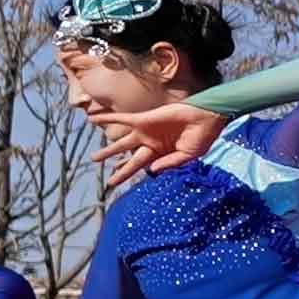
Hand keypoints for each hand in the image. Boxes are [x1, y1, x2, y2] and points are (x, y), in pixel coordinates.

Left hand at [86, 98, 228, 185]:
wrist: (206, 117)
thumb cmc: (202, 136)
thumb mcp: (188, 156)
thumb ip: (170, 163)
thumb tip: (151, 171)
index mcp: (161, 153)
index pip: (140, 166)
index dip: (127, 174)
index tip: (115, 182)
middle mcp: (151, 143)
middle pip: (129, 158)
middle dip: (118, 168)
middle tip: (107, 181)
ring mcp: (146, 131)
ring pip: (122, 143)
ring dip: (108, 150)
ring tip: (93, 158)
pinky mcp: (144, 119)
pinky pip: (121, 119)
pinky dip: (107, 119)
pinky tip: (92, 120)